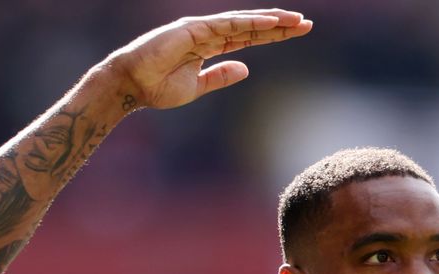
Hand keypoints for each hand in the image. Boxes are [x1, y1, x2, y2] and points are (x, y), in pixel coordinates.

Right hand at [106, 9, 312, 109]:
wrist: (132, 86)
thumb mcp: (197, 87)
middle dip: (279, 25)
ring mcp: (201, 29)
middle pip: (251, 27)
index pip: (248, 38)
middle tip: (306, 23)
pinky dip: (250, 22)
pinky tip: (270, 22)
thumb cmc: (158, 88)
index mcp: (210, 46)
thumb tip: (246, 69)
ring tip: (296, 20)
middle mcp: (208, 33)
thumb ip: (220, 77)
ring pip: (243, 22)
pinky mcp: (193, 29)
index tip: (296, 33)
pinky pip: (227, 25)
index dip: (273, 35)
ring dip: (271, 21)